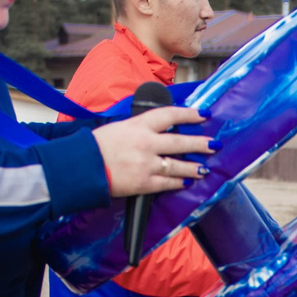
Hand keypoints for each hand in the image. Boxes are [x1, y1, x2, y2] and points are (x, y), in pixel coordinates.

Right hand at [93, 106, 210, 197]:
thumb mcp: (118, 127)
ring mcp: (146, 164)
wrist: (81, 167)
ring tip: (205, 168)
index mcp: (138, 125)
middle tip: (215, 144)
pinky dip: (179, 182)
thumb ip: (139, 128)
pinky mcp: (144, 183)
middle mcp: (146, 143)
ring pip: (178, 165)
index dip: (189, 114)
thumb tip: (158, 129)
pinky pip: (167, 183)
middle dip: (200, 144)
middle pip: (181, 142)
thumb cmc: (96, 146)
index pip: (170, 115)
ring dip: (194, 167)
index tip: (203, 113)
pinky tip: (187, 182)